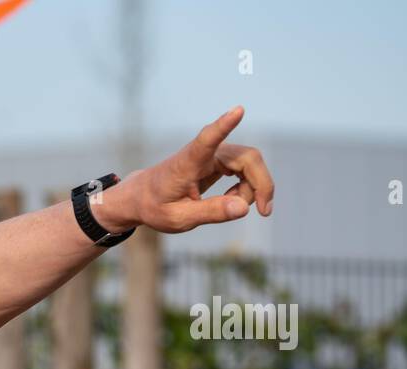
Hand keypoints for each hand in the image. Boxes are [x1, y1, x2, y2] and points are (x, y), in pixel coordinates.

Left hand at [97, 106, 274, 234]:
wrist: (143, 196)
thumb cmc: (156, 206)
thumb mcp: (178, 219)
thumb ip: (210, 213)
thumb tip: (243, 208)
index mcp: (186, 164)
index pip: (206, 140)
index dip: (223, 126)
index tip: (238, 111)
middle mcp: (203, 153)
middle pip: (247, 158)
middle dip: (261, 184)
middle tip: (263, 211)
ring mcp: (214, 153)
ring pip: (250, 163)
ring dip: (252, 188)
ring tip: (231, 209)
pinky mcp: (220, 159)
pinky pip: (246, 168)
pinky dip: (248, 186)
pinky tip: (232, 201)